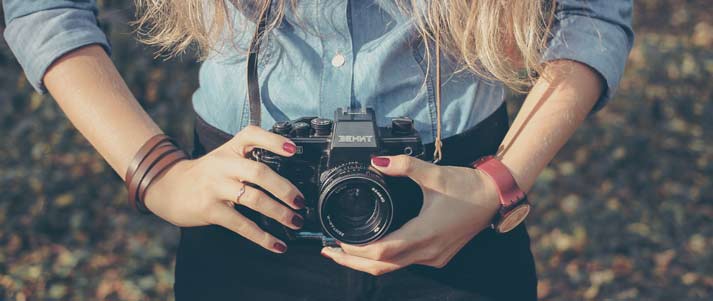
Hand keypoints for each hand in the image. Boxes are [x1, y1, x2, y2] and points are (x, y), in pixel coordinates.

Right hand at [143, 126, 304, 252]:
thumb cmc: (206, 174)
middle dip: (284, 188)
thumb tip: (289, 178)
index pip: (252, 135)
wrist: (168, 187)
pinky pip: (241, 224)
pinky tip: (277, 245)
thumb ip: (250, 159)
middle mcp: (223, 165)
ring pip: (253, 199)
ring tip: (295, 221)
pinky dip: (262, 237)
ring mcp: (216, 187)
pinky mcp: (210, 210)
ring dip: (279, 212)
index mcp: (230, 149)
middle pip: (259, 172)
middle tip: (300, 201)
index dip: (274, 141)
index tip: (294, 150)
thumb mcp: (224, 157)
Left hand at [320, 155, 500, 274]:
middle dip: (352, 262)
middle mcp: (428, 251)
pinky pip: (405, 263)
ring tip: (345, 251)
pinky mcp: (438, 255)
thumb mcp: (433, 173)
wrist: (495, 195)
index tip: (336, 239)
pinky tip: (374, 247)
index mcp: (424, 234)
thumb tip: (377, 161)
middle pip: (381, 267)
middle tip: (329, 251)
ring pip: (393, 268)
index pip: (381, 251)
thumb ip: (404, 165)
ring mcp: (434, 256)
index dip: (355, 249)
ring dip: (368, 262)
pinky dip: (385, 259)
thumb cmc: (468, 187)